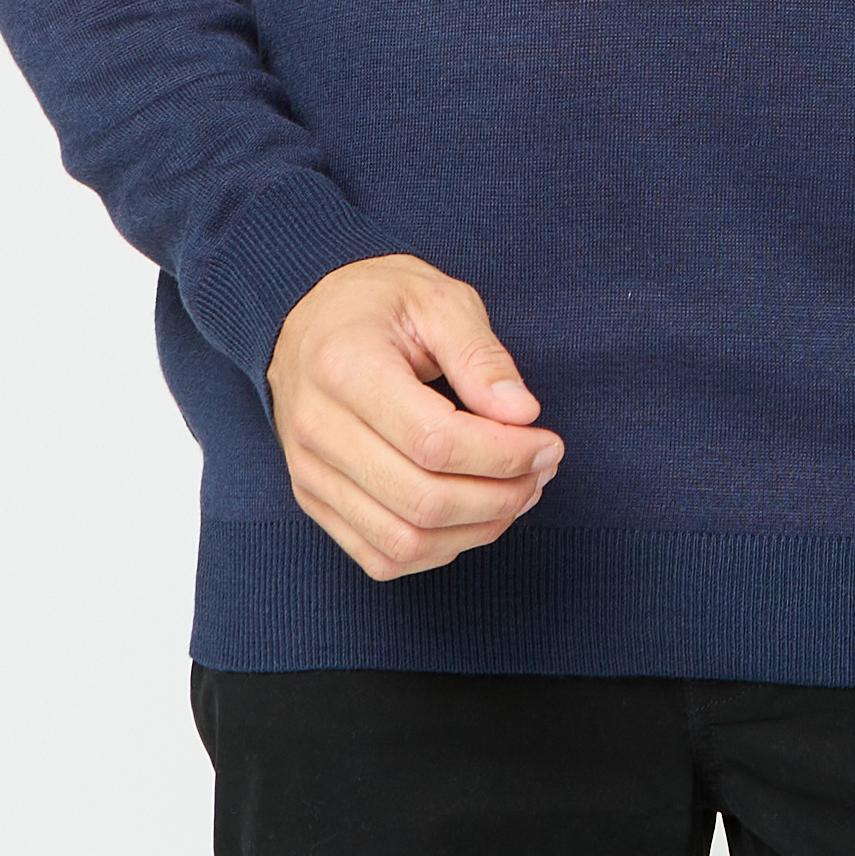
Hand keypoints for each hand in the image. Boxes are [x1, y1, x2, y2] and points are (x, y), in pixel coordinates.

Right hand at [263, 254, 562, 579]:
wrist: (307, 321)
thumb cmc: (378, 303)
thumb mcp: (436, 299)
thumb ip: (480, 355)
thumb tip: (522, 414)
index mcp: (344, 366)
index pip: (434, 441)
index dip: (503, 453)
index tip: (547, 442)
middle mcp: (317, 428)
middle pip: (421, 500)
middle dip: (500, 495)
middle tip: (543, 469)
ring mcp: (309, 472)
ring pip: (402, 541)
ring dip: (475, 529)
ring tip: (518, 492)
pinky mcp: (313, 499)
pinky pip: (379, 556)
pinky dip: (438, 549)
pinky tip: (473, 515)